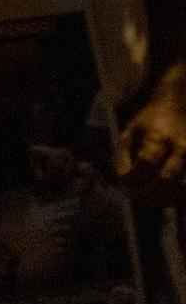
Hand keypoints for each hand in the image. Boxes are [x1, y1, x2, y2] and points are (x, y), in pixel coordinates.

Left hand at [119, 74, 185, 204]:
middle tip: (136, 197)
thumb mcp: (130, 132)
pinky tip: (169, 196)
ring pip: (184, 189)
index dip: (133, 182)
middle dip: (148, 195)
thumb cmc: (150, 121)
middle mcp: (181, 147)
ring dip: (166, 200)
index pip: (145, 165)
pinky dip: (180, 197)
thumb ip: (124, 157)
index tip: (124, 188)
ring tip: (152, 198)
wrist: (178, 104)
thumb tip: (122, 183)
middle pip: (167, 180)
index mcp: (157, 138)